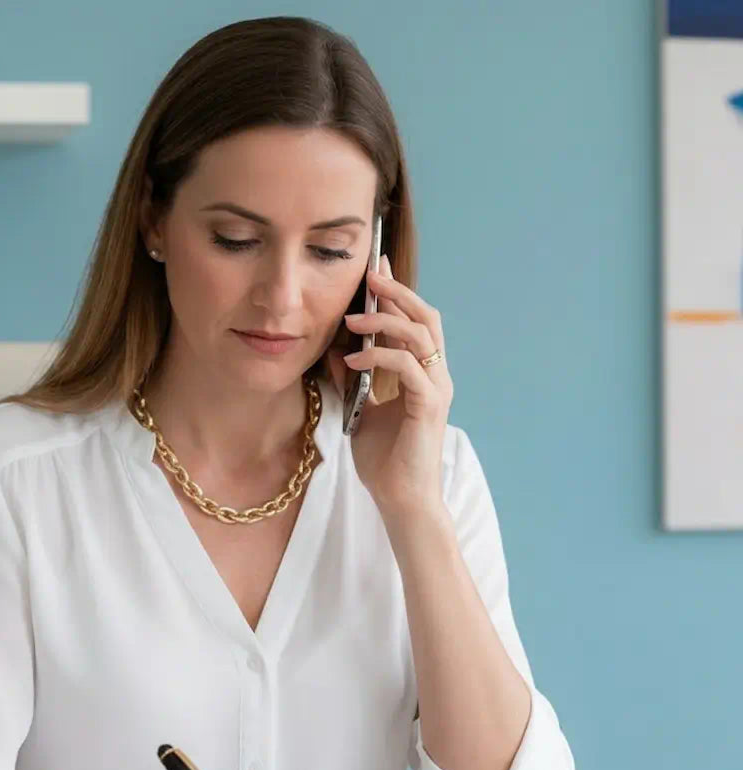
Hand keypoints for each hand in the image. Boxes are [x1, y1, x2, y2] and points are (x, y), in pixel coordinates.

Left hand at [327, 254, 453, 510]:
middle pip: (425, 317)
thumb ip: (354, 378)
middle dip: (397, 292)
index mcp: (423, 373)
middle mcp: (436, 375)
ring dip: (384, 322)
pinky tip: (354, 359)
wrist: (399, 498)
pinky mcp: (429, 404)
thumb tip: (335, 349)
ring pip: (420, 335)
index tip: (376, 268)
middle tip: (370, 276)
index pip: (415, 321)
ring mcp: (436, 388)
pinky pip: (408, 366)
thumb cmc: (385, 459)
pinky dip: (380, 356)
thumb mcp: (360, 409)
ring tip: (352, 321)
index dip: (397, 292)